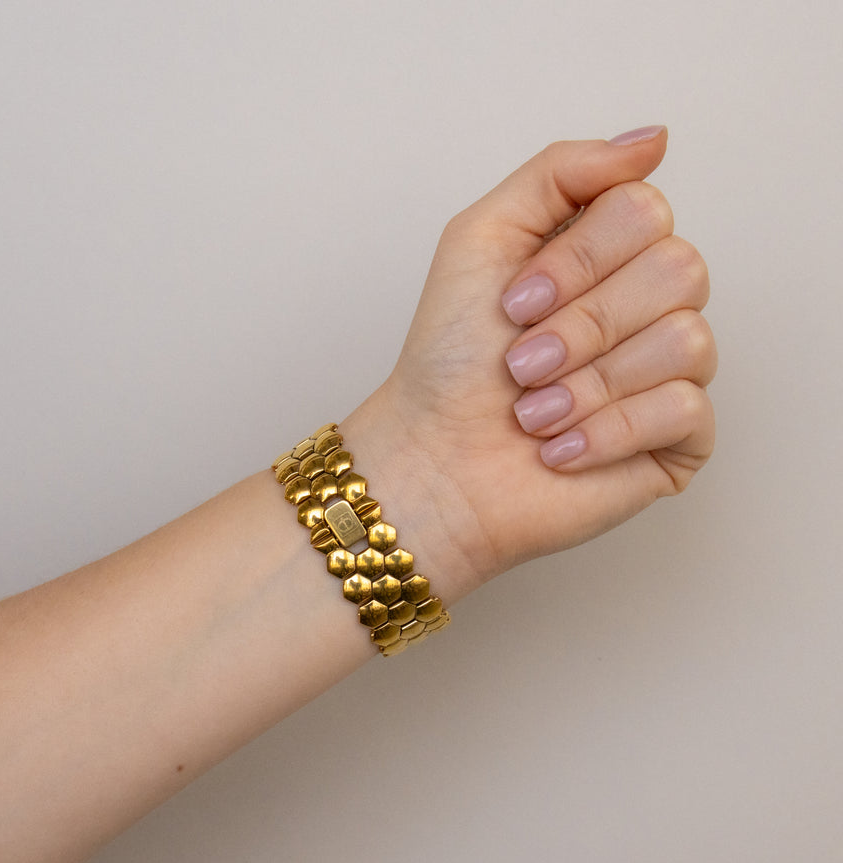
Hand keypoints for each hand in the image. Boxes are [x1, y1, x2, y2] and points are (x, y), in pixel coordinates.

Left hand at [343, 127, 715, 600]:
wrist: (434, 461)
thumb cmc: (448, 361)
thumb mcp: (481, 238)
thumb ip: (560, 172)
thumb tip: (654, 140)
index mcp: (610, 253)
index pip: (647, 210)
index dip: (577, 260)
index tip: (513, 303)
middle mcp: (651, 305)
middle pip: (681, 269)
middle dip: (581, 324)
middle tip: (520, 364)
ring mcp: (671, 373)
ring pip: (688, 341)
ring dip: (587, 383)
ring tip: (533, 412)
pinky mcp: (679, 440)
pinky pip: (686, 410)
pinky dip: (607, 431)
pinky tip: (560, 450)